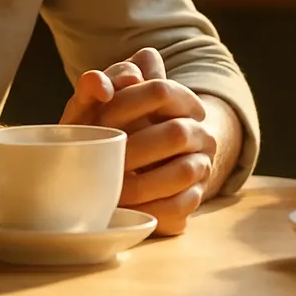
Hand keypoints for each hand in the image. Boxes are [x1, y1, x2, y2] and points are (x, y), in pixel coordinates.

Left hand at [59, 48, 216, 235]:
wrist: (135, 160)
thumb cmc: (113, 126)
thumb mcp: (101, 103)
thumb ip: (95, 85)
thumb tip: (99, 84)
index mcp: (180, 98)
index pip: (161, 90)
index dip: (127, 103)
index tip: (99, 119)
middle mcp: (198, 131)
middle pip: (175, 133)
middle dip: (134, 149)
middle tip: (102, 163)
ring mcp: (200, 165)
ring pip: (182, 172)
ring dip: (143, 184)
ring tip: (112, 190)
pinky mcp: (194, 197)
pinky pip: (180, 206)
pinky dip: (151, 210)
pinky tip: (126, 210)